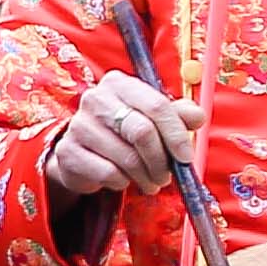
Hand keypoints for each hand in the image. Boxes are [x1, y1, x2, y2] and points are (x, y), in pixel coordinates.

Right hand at [40, 71, 204, 198]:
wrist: (82, 152)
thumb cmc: (122, 132)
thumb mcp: (152, 118)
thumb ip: (177, 114)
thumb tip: (198, 116)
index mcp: (119, 84)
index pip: (156, 105)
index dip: (176, 134)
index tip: (186, 157)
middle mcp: (96, 99)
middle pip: (142, 132)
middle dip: (161, 160)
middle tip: (167, 176)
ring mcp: (79, 126)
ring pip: (126, 157)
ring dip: (145, 176)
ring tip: (150, 181)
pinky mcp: (68, 153)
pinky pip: (108, 173)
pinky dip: (122, 182)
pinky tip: (123, 180)